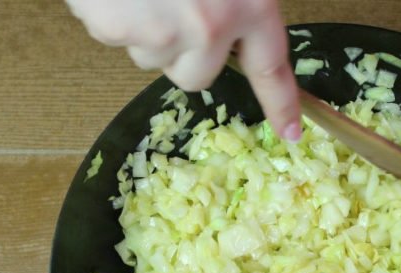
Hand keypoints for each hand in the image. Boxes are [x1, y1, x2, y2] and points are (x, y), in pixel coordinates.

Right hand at [65, 0, 300, 140]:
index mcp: (247, 2)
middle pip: (198, 77)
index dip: (281, 103)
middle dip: (185, 52)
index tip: (289, 133)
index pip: (271, 67)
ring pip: (153, 57)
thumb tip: (233, 24)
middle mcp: (208, 26)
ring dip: (146, 30)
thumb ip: (239, 0)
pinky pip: (114, 37)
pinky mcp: (113, 27)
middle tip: (172, 4)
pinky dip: (111, 14)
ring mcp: (158, 32)